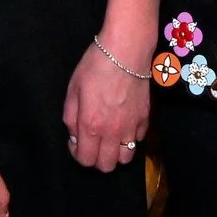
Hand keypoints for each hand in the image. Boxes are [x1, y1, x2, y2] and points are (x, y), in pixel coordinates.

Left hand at [64, 39, 148, 171]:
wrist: (127, 51)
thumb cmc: (95, 66)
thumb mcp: (73, 89)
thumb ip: (71, 117)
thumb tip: (75, 137)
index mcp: (91, 126)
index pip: (85, 160)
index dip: (78, 155)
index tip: (76, 142)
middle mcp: (113, 132)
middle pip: (106, 166)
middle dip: (96, 159)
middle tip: (92, 142)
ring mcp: (132, 128)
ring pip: (126, 158)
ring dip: (116, 153)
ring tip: (110, 138)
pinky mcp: (145, 119)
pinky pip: (138, 140)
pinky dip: (130, 137)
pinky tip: (123, 123)